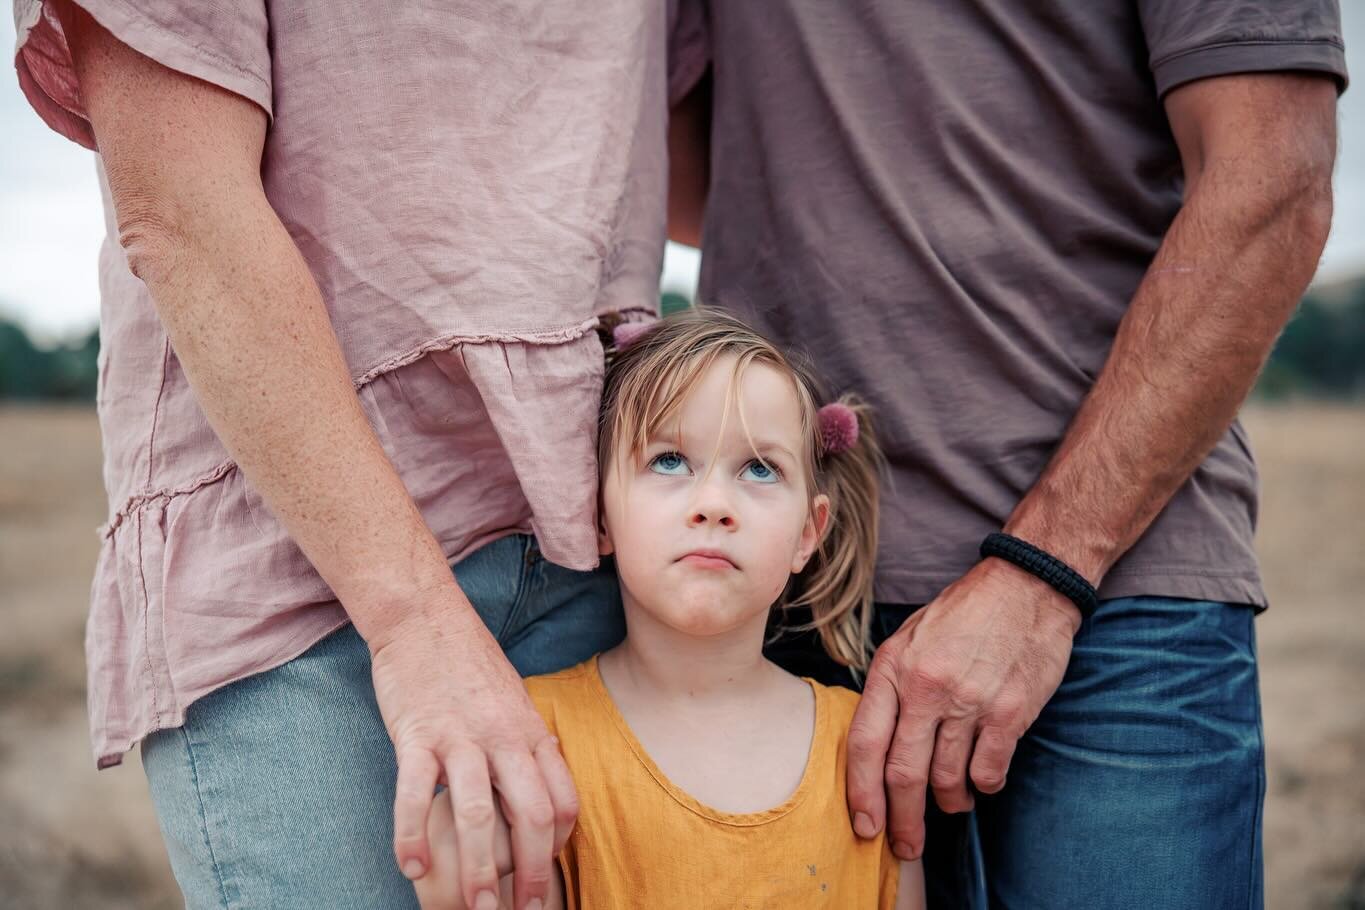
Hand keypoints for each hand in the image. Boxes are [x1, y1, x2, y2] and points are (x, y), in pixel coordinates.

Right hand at [369, 601, 577, 909]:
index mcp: (531, 731)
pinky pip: (416, 794)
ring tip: (475, 908)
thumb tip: (544, 781)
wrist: (423, 617)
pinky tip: (411, 868)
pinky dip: (413, 836)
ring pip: (477, 814)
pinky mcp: (416, 735)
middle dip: (530, 872)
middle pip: (531, 814)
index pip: (562, 799)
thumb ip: (526, 742)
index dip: (558, 844)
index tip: (545, 872)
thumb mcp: (514, 700)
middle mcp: (504, 737)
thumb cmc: (469, 662)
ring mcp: (460, 736)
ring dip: (477, 869)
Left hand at [845, 558, 1080, 859]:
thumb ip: (891, 686)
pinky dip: (984, 786)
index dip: (861, 791)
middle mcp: (926, 688)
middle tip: (906, 845)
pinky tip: (983, 781)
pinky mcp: (1010, 712)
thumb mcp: (909, 637)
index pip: (865, 743)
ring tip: (952, 804)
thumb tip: (876, 740)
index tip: (865, 824)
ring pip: (946, 777)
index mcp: (893, 668)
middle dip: (902, 818)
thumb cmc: (964, 613)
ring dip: (948, 802)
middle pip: (903, 773)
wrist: (1025, 588)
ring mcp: (969, 702)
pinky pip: (988, 771)